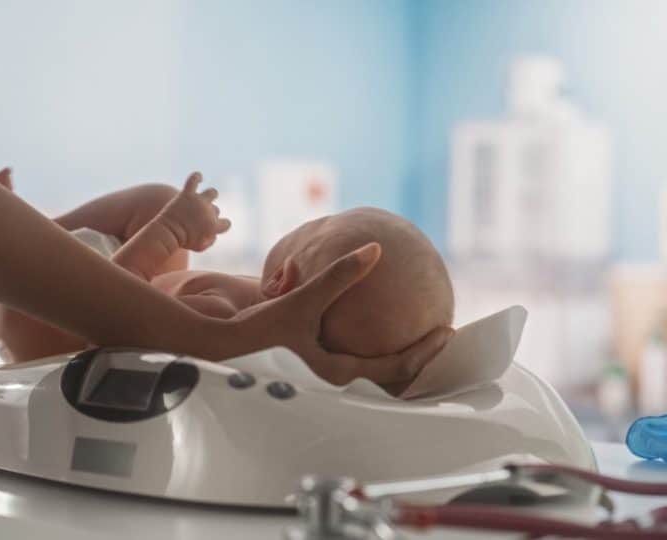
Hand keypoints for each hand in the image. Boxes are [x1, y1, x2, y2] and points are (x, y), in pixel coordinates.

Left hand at [157, 172, 230, 250]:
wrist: (168, 232)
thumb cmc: (183, 241)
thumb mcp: (199, 247)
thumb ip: (210, 241)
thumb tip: (213, 233)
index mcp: (213, 225)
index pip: (226, 223)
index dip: (222, 225)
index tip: (214, 228)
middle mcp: (209, 211)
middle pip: (216, 209)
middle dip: (210, 214)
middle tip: (198, 219)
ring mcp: (199, 201)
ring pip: (212, 192)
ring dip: (210, 195)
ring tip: (202, 199)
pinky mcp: (187, 194)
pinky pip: (194, 180)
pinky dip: (197, 177)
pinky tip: (198, 177)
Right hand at [226, 243, 452, 385]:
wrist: (220, 349)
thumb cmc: (261, 331)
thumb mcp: (304, 300)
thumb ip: (339, 276)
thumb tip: (375, 250)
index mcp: (341, 373)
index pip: (398, 367)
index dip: (426, 349)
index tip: (446, 330)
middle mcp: (334, 381)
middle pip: (389, 375)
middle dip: (415, 355)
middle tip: (436, 333)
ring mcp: (321, 378)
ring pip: (369, 369)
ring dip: (391, 353)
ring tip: (409, 331)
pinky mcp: (308, 369)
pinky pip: (348, 356)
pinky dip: (365, 346)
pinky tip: (362, 323)